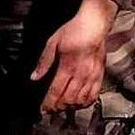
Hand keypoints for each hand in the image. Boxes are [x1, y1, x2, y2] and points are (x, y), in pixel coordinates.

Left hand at [31, 0, 116, 115]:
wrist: (94, 24)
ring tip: (63, 107)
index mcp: (67, 66)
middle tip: (51, 110)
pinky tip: (78, 104)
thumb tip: (34, 77)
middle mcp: (81, 74)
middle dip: (58, 107)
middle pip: (68, 99)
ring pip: (81, 100)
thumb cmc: (73, 31)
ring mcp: (92, 76)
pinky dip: (85, 103)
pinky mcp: (100, 76)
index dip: (48, 103)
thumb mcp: (52, 42)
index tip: (43, 109)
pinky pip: (93, 96)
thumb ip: (44, 62)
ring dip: (70, 107)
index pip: (56, 91)